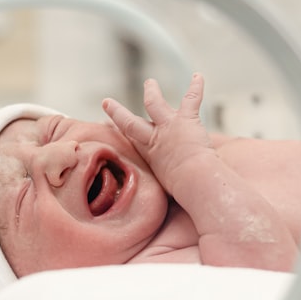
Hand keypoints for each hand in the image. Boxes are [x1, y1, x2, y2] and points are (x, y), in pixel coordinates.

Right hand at [103, 74, 215, 195]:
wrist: (194, 179)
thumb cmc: (183, 189)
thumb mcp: (164, 191)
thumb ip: (158, 193)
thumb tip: (150, 223)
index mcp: (147, 155)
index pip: (126, 142)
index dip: (114, 135)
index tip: (103, 127)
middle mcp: (153, 139)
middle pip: (129, 123)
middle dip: (118, 113)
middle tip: (107, 103)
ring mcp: (167, 126)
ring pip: (155, 104)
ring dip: (152, 93)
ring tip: (150, 83)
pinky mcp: (185, 119)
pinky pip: (191, 99)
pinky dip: (195, 87)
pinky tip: (198, 76)